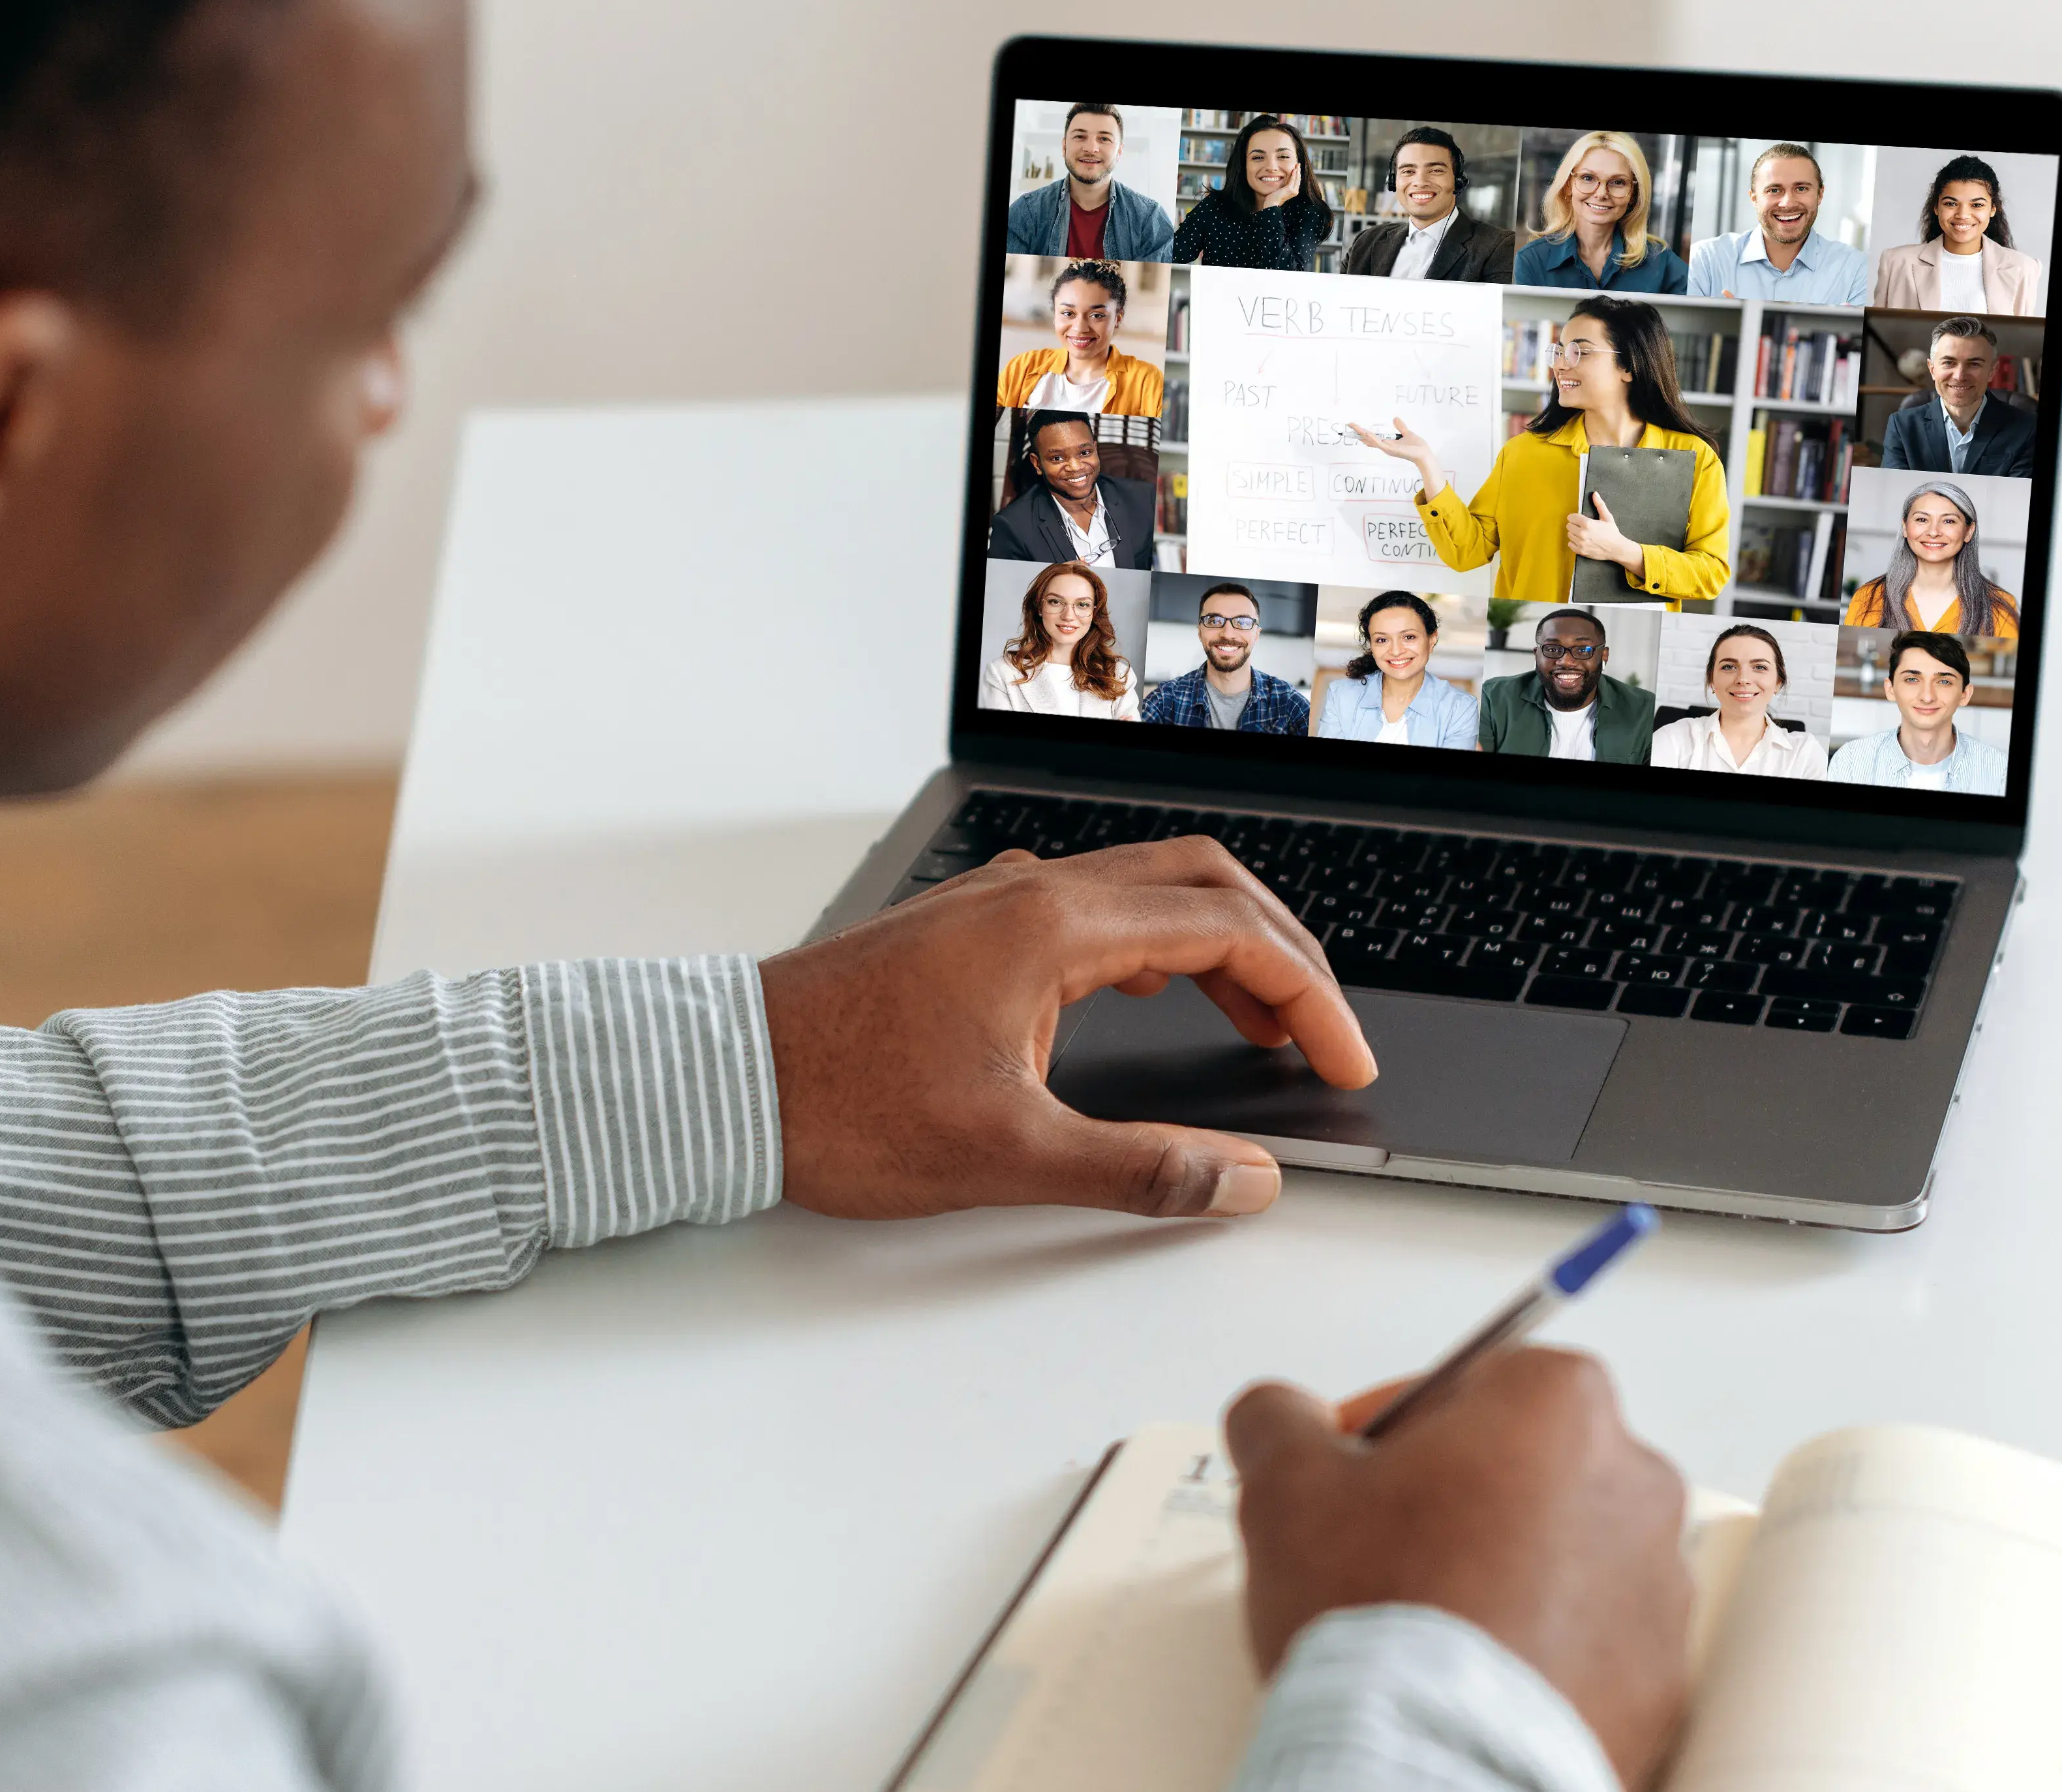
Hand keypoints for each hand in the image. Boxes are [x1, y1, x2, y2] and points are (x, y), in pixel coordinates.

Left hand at [757, 838, 1374, 1220]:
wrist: (720, 1080)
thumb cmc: (838, 1106)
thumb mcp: (1008, 1157)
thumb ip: (1141, 1170)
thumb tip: (1243, 1179)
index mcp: (1054, 928)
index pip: (1229, 930)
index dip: (1307, 995)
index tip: (1341, 1061)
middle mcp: (1029, 894)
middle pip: (1201, 881)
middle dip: (1280, 952)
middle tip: (1319, 1032)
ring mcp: (994, 905)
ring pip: (1146, 892)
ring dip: (1217, 948)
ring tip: (1257, 1028)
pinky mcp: (967, 932)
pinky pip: (1092, 913)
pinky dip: (1153, 951)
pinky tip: (1155, 1005)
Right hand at [1224, 1347, 1690, 1784]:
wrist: (1439, 1759)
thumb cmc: (1383, 1614)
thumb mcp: (1285, 1484)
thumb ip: (1277, 1418)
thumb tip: (1280, 1415)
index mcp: (1557, 1406)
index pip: (1470, 1380)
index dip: (1396, 1426)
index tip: (1355, 1469)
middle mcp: (1633, 1482)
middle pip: (1524, 1466)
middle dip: (1456, 1498)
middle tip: (1382, 1549)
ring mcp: (1658, 1588)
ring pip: (1559, 1554)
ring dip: (1501, 1572)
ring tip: (1424, 1623)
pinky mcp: (1662, 1679)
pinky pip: (1591, 1642)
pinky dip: (1539, 1648)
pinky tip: (1468, 1674)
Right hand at [1340, 417, 1444, 497]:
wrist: (1424, 454)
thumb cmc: (1417, 447)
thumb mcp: (1407, 433)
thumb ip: (1401, 427)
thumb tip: (1395, 418)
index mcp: (1388, 443)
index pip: (1373, 437)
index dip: (1363, 432)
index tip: (1354, 426)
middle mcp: (1385, 446)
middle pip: (1369, 438)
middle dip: (1358, 432)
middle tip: (1348, 425)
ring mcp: (1387, 449)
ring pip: (1371, 440)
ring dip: (1362, 433)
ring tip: (1354, 427)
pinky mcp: (1391, 450)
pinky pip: (1379, 444)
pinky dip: (1372, 439)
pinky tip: (1366, 434)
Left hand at [1562, 492, 1641, 568]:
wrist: (1616, 549)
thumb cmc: (1612, 532)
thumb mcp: (1607, 517)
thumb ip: (1599, 505)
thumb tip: (1594, 494)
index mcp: (1587, 523)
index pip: (1571, 517)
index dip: (1575, 517)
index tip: (1580, 519)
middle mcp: (1582, 533)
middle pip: (1569, 526)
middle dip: (1575, 525)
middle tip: (1583, 527)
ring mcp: (1581, 543)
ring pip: (1569, 535)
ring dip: (1574, 533)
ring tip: (1584, 534)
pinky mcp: (1580, 551)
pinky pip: (1570, 544)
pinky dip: (1574, 542)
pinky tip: (1582, 541)